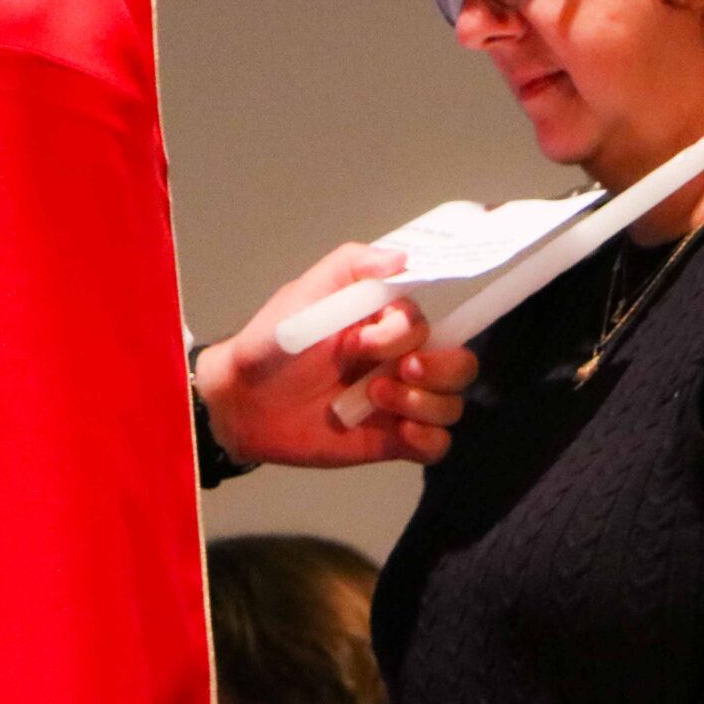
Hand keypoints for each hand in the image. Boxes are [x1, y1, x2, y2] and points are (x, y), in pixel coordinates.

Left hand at [192, 244, 477, 469]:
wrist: (243, 400)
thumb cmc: (274, 341)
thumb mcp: (308, 290)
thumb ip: (355, 264)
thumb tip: (404, 257)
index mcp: (387, 323)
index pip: (433, 321)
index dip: (409, 331)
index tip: (369, 338)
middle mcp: (402, 360)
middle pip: (459, 364)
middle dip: (437, 369)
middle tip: (396, 371)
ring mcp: (400, 402)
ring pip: (452, 404)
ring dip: (424, 403)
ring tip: (375, 399)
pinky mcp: (391, 440)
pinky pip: (436, 445)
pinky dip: (427, 439)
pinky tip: (398, 432)